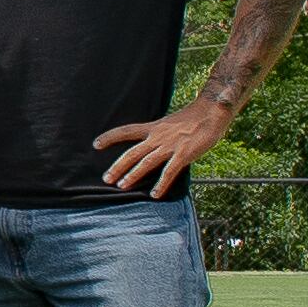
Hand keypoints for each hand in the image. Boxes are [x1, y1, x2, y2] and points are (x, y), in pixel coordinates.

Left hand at [95, 96, 233, 196]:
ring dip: (133, 175)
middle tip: (106, 179)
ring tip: (122, 186)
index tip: (96, 144)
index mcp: (154, 127)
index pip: (126, 131)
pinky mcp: (184, 154)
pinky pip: (169, 172)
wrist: (212, 112)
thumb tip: (150, 143)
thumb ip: (160, 134)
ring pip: (146, 163)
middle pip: (132, 153)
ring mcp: (170, 146)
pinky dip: (161, 184)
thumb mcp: (170, 123)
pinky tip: (154, 194)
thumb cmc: (193, 119)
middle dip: (117, 166)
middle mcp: (158, 137)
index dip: (110, 137)